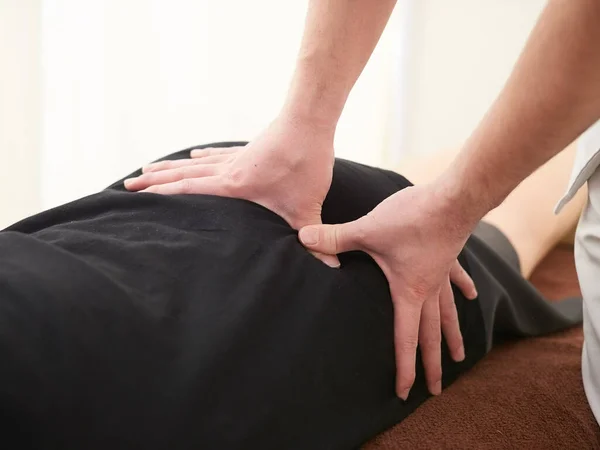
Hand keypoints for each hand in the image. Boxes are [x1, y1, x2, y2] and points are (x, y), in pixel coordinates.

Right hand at [124, 115, 339, 266]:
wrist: (310, 121)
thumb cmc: (305, 163)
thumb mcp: (307, 207)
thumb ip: (313, 238)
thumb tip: (329, 268)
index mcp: (233, 185)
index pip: (189, 190)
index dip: (162, 195)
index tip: (137, 197)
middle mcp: (227, 169)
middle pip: (182, 174)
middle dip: (154, 181)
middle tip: (127, 184)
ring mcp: (236, 157)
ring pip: (194, 162)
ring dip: (170, 166)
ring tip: (147, 168)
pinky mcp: (248, 149)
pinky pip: (216, 153)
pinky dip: (201, 155)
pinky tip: (194, 152)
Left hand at [298, 183, 477, 398]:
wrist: (453, 196)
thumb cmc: (412, 217)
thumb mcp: (368, 230)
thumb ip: (334, 238)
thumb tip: (302, 237)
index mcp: (409, 292)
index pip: (405, 338)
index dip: (404, 367)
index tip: (405, 393)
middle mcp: (429, 289)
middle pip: (431, 334)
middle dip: (431, 364)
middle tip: (435, 390)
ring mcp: (442, 274)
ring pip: (447, 313)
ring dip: (451, 336)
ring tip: (460, 357)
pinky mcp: (449, 256)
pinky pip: (456, 280)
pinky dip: (462, 290)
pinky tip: (472, 297)